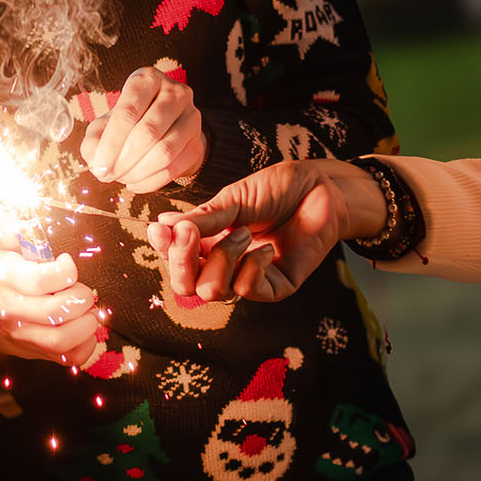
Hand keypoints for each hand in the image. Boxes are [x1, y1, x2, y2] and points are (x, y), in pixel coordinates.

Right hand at [0, 215, 99, 367]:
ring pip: (63, 338)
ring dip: (86, 322)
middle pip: (56, 310)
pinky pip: (71, 356)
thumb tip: (17, 226)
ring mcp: (24, 336)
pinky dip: (87, 343)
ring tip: (88, 311)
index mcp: (4, 278)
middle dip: (81, 297)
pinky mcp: (40, 354)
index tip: (67, 265)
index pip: (41, 279)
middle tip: (83, 291)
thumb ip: (11, 230)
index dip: (65, 271)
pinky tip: (84, 327)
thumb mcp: (6, 248)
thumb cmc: (9, 278)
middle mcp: (11, 309)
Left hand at [80, 66, 205, 192]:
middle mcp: (174, 92)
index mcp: (147, 79)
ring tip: (121, 177)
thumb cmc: (129, 121)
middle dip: (124, 160)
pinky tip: (135, 182)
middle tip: (108, 175)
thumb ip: (94, 140)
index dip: (111, 143)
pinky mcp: (196, 143)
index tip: (99, 166)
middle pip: (148, 132)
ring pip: (164, 152)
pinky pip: (173, 168)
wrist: (163, 127)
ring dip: (137, 172)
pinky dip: (150, 182)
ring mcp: (191, 117)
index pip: (128, 111)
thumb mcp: (105, 123)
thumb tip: (95, 160)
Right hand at [145, 159, 380, 302]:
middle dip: (182, 264)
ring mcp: (249, 277)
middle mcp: (224, 263)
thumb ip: (202, 219)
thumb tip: (162, 226)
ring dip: (223, 258)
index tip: (160, 230)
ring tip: (244, 232)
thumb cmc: (276, 189)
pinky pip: (250, 291)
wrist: (320, 188)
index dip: (164, 250)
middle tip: (190, 235)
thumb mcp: (232, 199)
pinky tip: (266, 247)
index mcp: (208, 241)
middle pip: (187, 286)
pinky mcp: (276, 287)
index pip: (175, 259)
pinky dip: (252, 267)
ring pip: (213, 291)